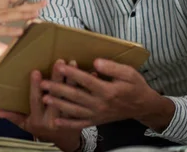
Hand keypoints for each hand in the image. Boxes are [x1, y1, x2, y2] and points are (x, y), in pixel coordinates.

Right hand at [0, 0, 45, 73]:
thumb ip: (1, 46)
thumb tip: (12, 53)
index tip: (35, 3)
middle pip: (14, 4)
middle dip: (30, 4)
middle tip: (44, 3)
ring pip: (9, 13)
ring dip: (25, 13)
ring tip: (37, 15)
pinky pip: (0, 28)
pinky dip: (11, 30)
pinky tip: (21, 32)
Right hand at [0, 60, 81, 151]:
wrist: (65, 142)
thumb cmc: (43, 129)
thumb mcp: (27, 125)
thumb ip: (14, 117)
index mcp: (39, 119)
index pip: (36, 101)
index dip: (36, 87)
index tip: (36, 72)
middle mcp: (54, 118)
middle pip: (57, 97)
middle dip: (58, 78)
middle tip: (59, 62)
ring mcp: (69, 117)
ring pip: (72, 96)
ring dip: (73, 79)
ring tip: (73, 63)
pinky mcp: (82, 114)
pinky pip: (85, 98)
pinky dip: (88, 86)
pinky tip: (91, 73)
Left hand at [40, 59, 174, 131]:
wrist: (143, 106)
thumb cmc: (135, 86)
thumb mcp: (129, 73)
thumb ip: (112, 67)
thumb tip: (96, 62)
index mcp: (108, 91)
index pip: (86, 80)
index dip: (72, 72)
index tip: (59, 65)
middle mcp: (101, 104)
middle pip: (76, 96)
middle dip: (58, 89)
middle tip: (43, 83)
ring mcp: (98, 114)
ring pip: (75, 110)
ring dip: (58, 105)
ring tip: (44, 99)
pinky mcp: (96, 121)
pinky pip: (80, 124)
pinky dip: (68, 124)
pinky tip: (56, 121)